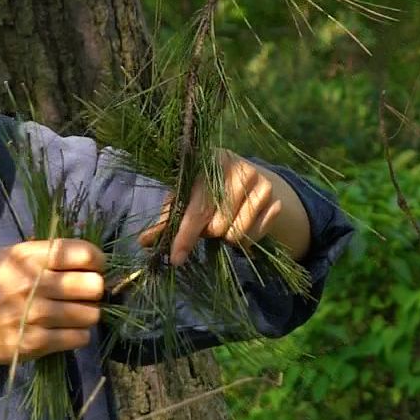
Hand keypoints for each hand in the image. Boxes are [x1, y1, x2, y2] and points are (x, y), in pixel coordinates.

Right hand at [0, 238, 104, 376]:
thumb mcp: (7, 259)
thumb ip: (43, 253)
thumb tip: (89, 256)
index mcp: (27, 257)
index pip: (83, 254)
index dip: (97, 261)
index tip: (93, 268)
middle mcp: (32, 284)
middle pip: (93, 285)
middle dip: (94, 290)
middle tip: (83, 294)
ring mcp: (35, 315)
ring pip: (91, 314)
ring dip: (87, 314)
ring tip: (73, 314)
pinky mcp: (36, 343)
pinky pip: (79, 337)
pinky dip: (78, 334)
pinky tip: (65, 330)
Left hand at [141, 148, 285, 265]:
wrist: (245, 176)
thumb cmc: (205, 188)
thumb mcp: (184, 197)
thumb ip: (167, 220)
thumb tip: (144, 242)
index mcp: (209, 161)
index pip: (196, 208)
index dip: (184, 236)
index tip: (175, 259)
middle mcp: (237, 167)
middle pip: (216, 226)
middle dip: (207, 233)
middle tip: (207, 223)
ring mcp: (261, 182)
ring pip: (235, 235)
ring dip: (225, 236)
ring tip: (224, 220)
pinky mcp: (275, 199)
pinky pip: (254, 237)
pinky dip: (245, 238)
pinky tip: (241, 222)